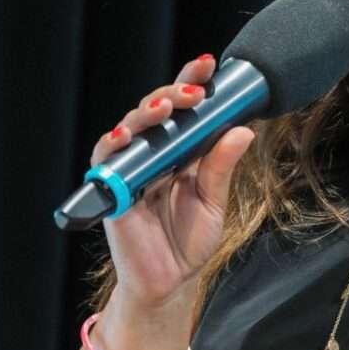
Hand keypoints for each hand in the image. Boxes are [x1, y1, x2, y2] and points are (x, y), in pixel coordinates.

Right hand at [90, 53, 256, 315]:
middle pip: (155, 111)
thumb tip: (243, 130)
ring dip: (146, 113)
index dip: (191, 84)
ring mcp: (130, 169)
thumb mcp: (213, 202)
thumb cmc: (188, 241)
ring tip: (166, 104)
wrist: (168, 283)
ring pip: (130, 128)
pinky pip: (105, 161)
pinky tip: (125, 135)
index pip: (183, 110)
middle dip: (174, 93)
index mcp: (178, 152)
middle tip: (194, 90)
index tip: (209, 66)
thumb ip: (222, 167)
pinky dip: (112, 146)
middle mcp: (152, 154)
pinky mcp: (111, 190)